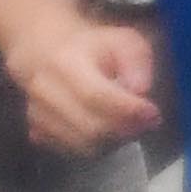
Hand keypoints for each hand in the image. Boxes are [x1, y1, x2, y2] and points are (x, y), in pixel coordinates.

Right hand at [10, 20, 159, 153]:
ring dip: (113, 141)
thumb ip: (137, 61)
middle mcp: (44, 91)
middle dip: (125, 130)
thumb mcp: (123, 41)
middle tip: (148, 123)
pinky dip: (96, 147)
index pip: (96, 95)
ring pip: (81, 144)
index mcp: (65, 62)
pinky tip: (109, 131)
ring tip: (131, 126)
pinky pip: (72, 150)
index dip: (127, 109)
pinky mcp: (37, 132)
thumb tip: (140, 90)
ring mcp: (36, 114)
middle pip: (89, 126)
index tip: (153, 114)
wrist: (44, 54)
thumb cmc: (92, 46)